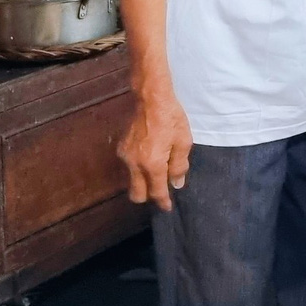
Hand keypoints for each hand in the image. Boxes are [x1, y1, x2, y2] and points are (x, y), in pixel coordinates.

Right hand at [118, 87, 191, 210]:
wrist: (151, 98)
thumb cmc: (171, 118)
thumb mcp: (183, 141)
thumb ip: (179, 165)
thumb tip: (176, 184)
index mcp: (152, 164)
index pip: (156, 192)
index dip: (163, 202)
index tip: (167, 207)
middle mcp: (135, 164)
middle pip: (137, 194)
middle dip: (148, 197)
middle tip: (161, 192)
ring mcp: (125, 156)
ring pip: (131, 181)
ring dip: (143, 182)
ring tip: (157, 172)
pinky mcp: (121, 148)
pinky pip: (129, 167)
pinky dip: (138, 169)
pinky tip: (149, 158)